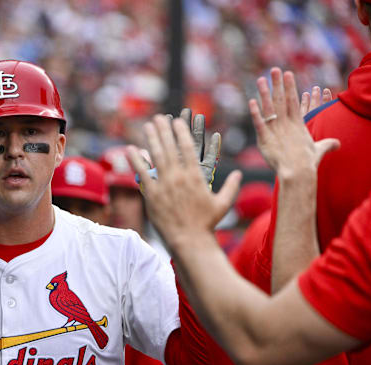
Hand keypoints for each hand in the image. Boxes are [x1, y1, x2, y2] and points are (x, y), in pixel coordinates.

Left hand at [127, 115, 241, 245]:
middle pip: (170, 147)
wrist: (189, 240)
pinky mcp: (152, 195)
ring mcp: (164, 185)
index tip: (177, 121)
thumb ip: (231, 186)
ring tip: (147, 126)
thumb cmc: (207, 224)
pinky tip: (130, 148)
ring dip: (151, 138)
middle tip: (159, 118)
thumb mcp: (223, 204)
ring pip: (155, 156)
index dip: (182, 132)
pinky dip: (136, 160)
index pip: (188, 148)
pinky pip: (142, 174)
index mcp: (196, 176)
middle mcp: (179, 177)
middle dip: (164, 130)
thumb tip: (240, 174)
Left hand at [249, 68, 338, 177]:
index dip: (289, 87)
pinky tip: (251, 102)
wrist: (298, 173)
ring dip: (264, 93)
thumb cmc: (308, 163)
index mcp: (297, 124)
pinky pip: (259, 123)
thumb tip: (338, 144)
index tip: (288, 74)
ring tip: (260, 80)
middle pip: (280, 100)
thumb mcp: (319, 150)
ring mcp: (275, 130)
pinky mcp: (265, 139)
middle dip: (277, 84)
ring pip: (269, 108)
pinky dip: (255, 113)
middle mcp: (286, 124)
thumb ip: (327, 144)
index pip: (293, 101)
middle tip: (273, 69)